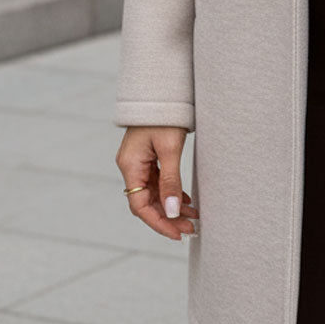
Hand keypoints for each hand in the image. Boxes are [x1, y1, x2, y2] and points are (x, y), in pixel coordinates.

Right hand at [116, 125, 199, 240]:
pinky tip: (186, 201)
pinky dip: (171, 193)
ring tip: (193, 217)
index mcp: (130, 165)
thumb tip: (170, 212)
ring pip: (154, 194)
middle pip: (147, 202)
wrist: (163, 89)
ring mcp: (139, 162)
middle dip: (168, 218)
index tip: (177, 233)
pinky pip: (158, 182)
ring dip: (172, 206)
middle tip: (191, 229)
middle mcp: (131, 166)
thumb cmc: (166, 116)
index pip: (140, 206)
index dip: (158, 222)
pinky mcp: (148, 157)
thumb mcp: (170, 149)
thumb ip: (171, 181)